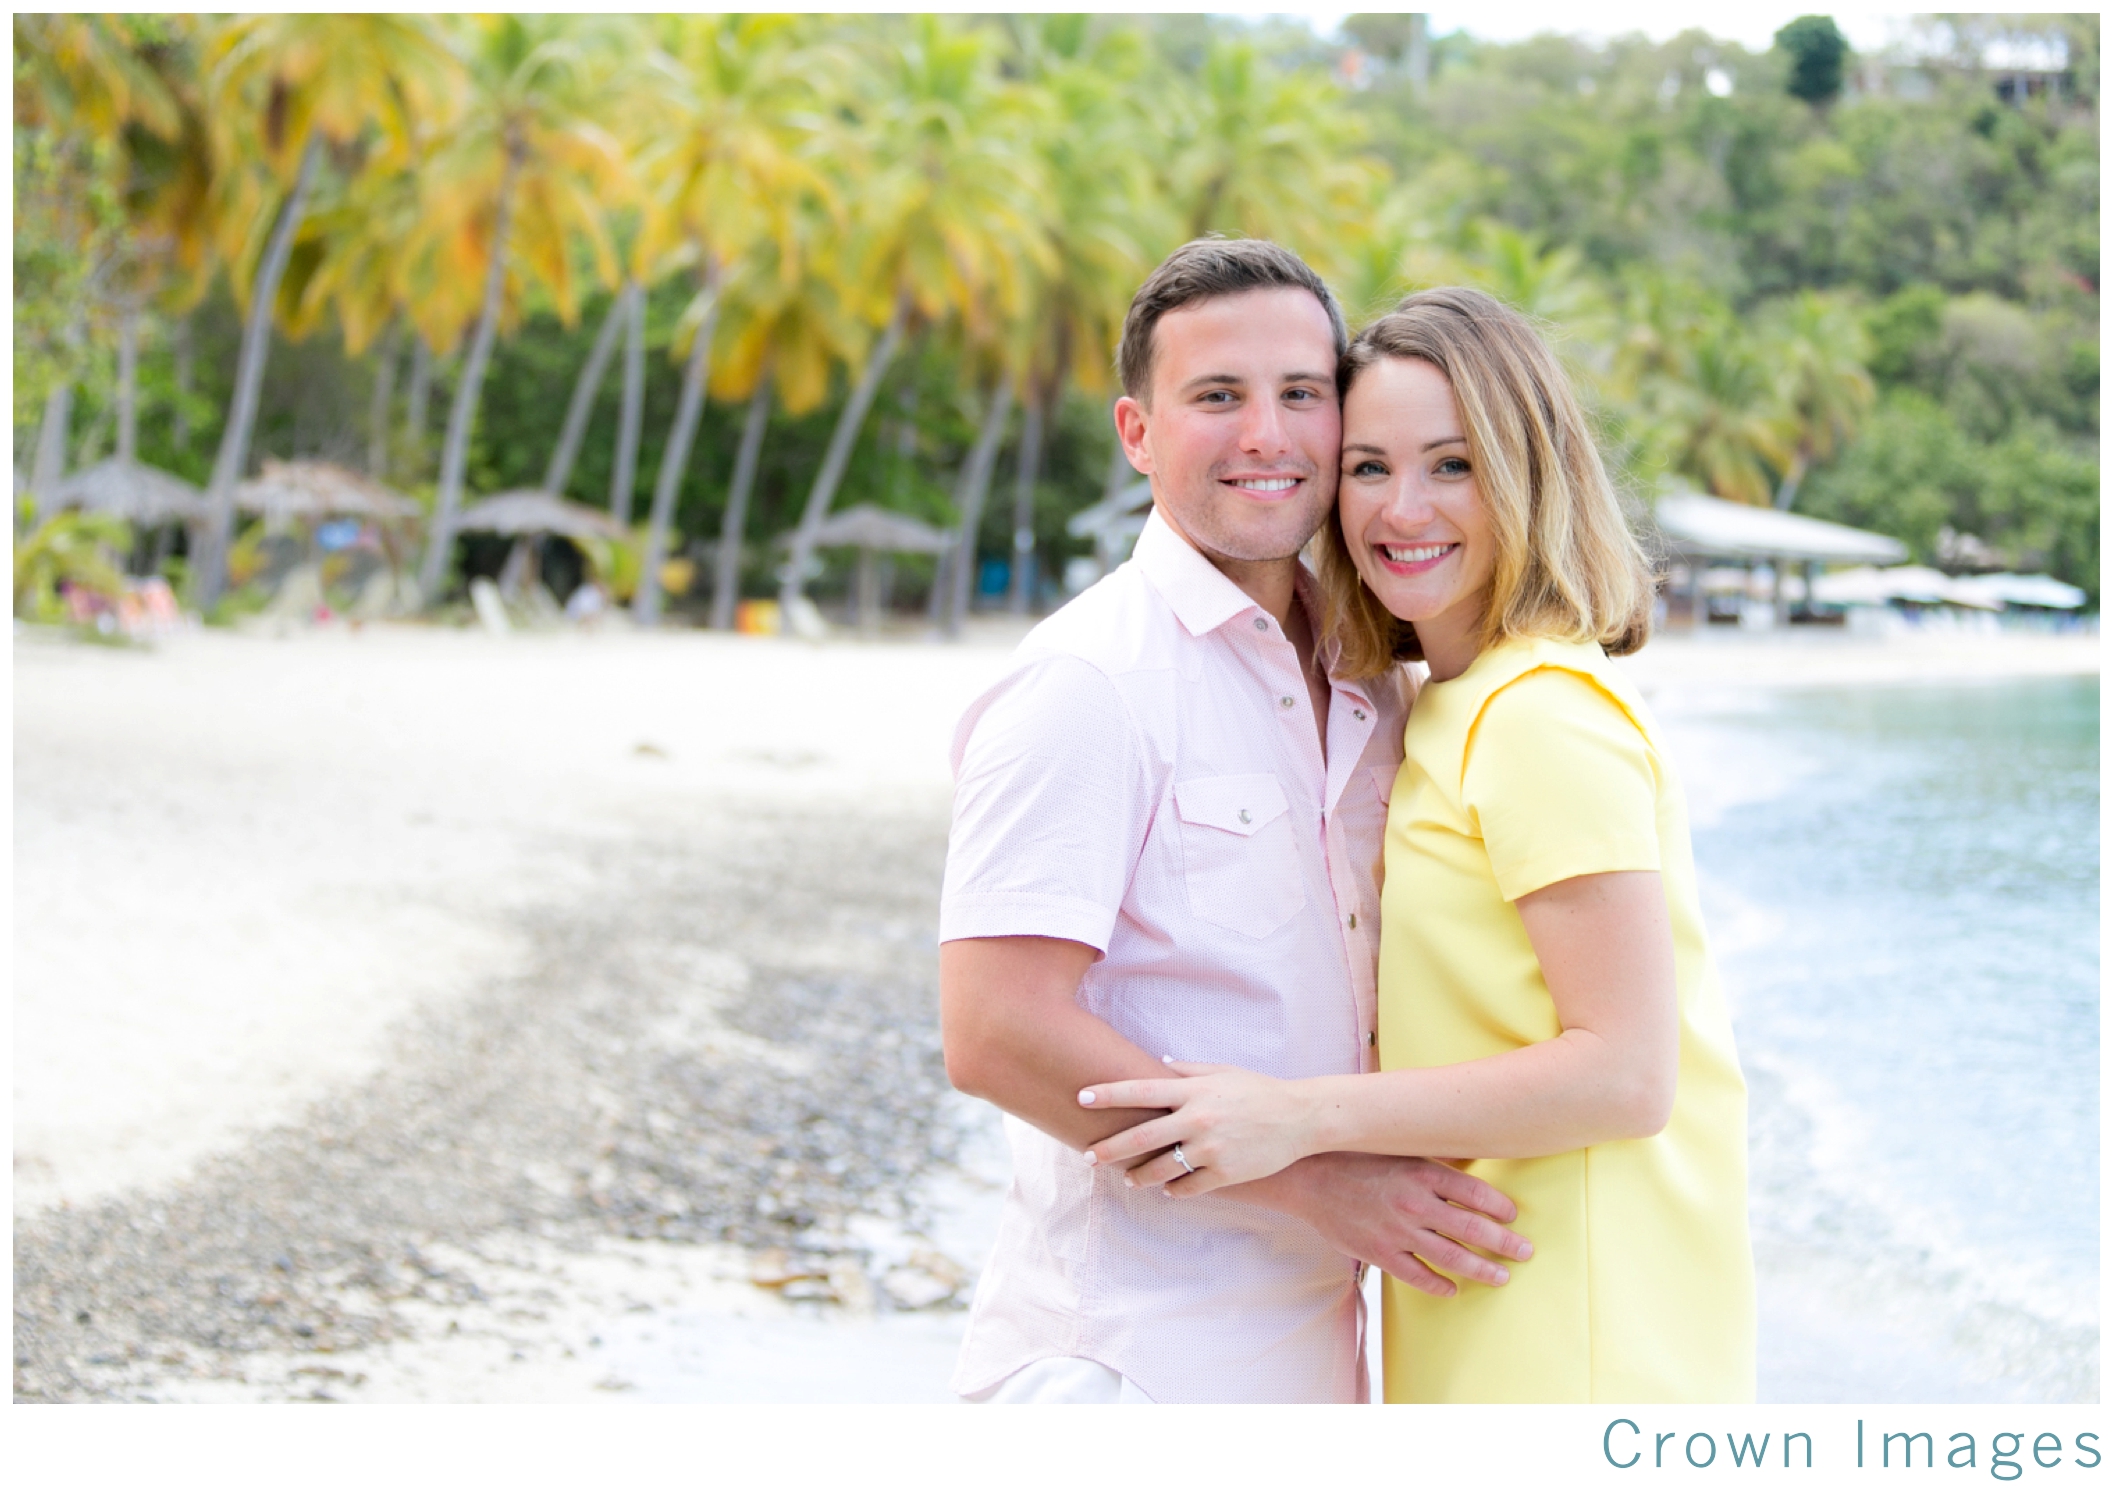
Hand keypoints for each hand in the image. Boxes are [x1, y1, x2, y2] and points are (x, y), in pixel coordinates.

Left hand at [1078, 1061, 1318, 1195]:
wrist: (1300, 1118)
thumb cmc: (1258, 1090)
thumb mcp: (1223, 1072)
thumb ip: (1188, 1070)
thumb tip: (1158, 1065)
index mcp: (1194, 1091)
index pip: (1140, 1091)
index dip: (1108, 1094)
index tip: (1081, 1098)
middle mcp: (1198, 1120)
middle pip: (1141, 1137)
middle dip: (1109, 1148)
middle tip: (1088, 1155)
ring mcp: (1211, 1149)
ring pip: (1161, 1169)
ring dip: (1138, 1176)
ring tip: (1128, 1178)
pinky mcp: (1225, 1174)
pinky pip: (1188, 1188)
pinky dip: (1174, 1190)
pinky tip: (1167, 1188)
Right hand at [1265, 1152, 1532, 1297]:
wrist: (1309, 1177)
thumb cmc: (1356, 1159)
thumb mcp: (1398, 1149)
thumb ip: (1432, 1163)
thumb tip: (1470, 1168)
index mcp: (1422, 1171)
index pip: (1475, 1192)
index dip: (1500, 1207)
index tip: (1513, 1217)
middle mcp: (1414, 1201)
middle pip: (1472, 1228)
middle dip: (1504, 1243)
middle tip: (1524, 1252)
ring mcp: (1397, 1229)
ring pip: (1451, 1257)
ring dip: (1481, 1269)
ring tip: (1501, 1276)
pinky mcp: (1379, 1252)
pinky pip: (1417, 1276)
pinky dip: (1439, 1285)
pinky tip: (1452, 1289)